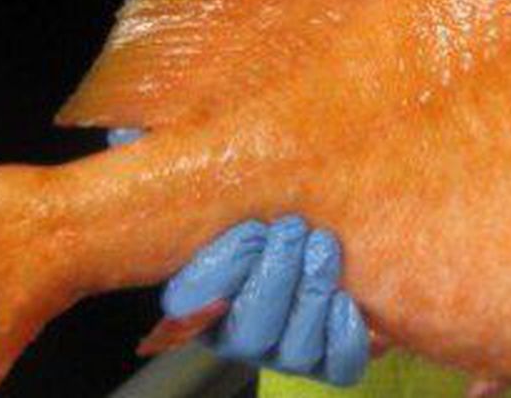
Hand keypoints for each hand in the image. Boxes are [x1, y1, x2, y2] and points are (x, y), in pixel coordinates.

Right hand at [162, 217, 370, 385]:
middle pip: (250, 331)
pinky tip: (345, 297)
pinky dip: (344, 332)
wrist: (312, 228)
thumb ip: (217, 197)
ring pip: (296, 350)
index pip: (191, 303)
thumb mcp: (234, 197)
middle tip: (293, 227)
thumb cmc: (264, 208)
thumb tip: (165, 147)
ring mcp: (283, 354)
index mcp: (195, 301)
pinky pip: (339, 364)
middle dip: (276, 274)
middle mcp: (236, 337)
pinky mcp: (328, 360)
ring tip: (323, 245)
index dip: (226, 268)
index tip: (253, 227)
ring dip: (311, 293)